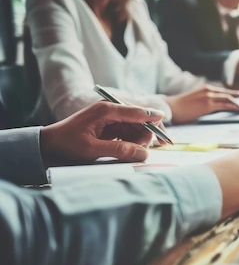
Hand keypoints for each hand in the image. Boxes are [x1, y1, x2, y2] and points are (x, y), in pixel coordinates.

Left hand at [40, 101, 165, 166]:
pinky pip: (127, 133)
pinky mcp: (108, 128)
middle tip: (150, 148)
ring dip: (140, 139)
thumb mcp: (92, 149)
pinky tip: (132, 150)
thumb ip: (120, 150)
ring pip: (135, 127)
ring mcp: (109, 119)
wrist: (46, 147)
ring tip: (138, 152)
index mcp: (106, 110)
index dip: (153, 119)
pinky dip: (133, 141)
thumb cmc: (66, 145)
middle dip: (147, 133)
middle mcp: (110, 111)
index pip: (136, 111)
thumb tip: (144, 154)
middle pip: (139, 119)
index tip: (166, 125)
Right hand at [165, 84, 238, 123]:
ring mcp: (209, 97)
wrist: (172, 107)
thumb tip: (211, 106)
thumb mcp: (195, 99)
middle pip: (226, 93)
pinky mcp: (208, 105)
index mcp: (205, 88)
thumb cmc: (181, 106)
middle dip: (236, 95)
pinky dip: (233, 107)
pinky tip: (238, 109)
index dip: (230, 92)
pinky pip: (224, 105)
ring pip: (227, 98)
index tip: (237, 94)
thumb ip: (204, 100)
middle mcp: (208, 90)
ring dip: (237, 103)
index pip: (221, 90)